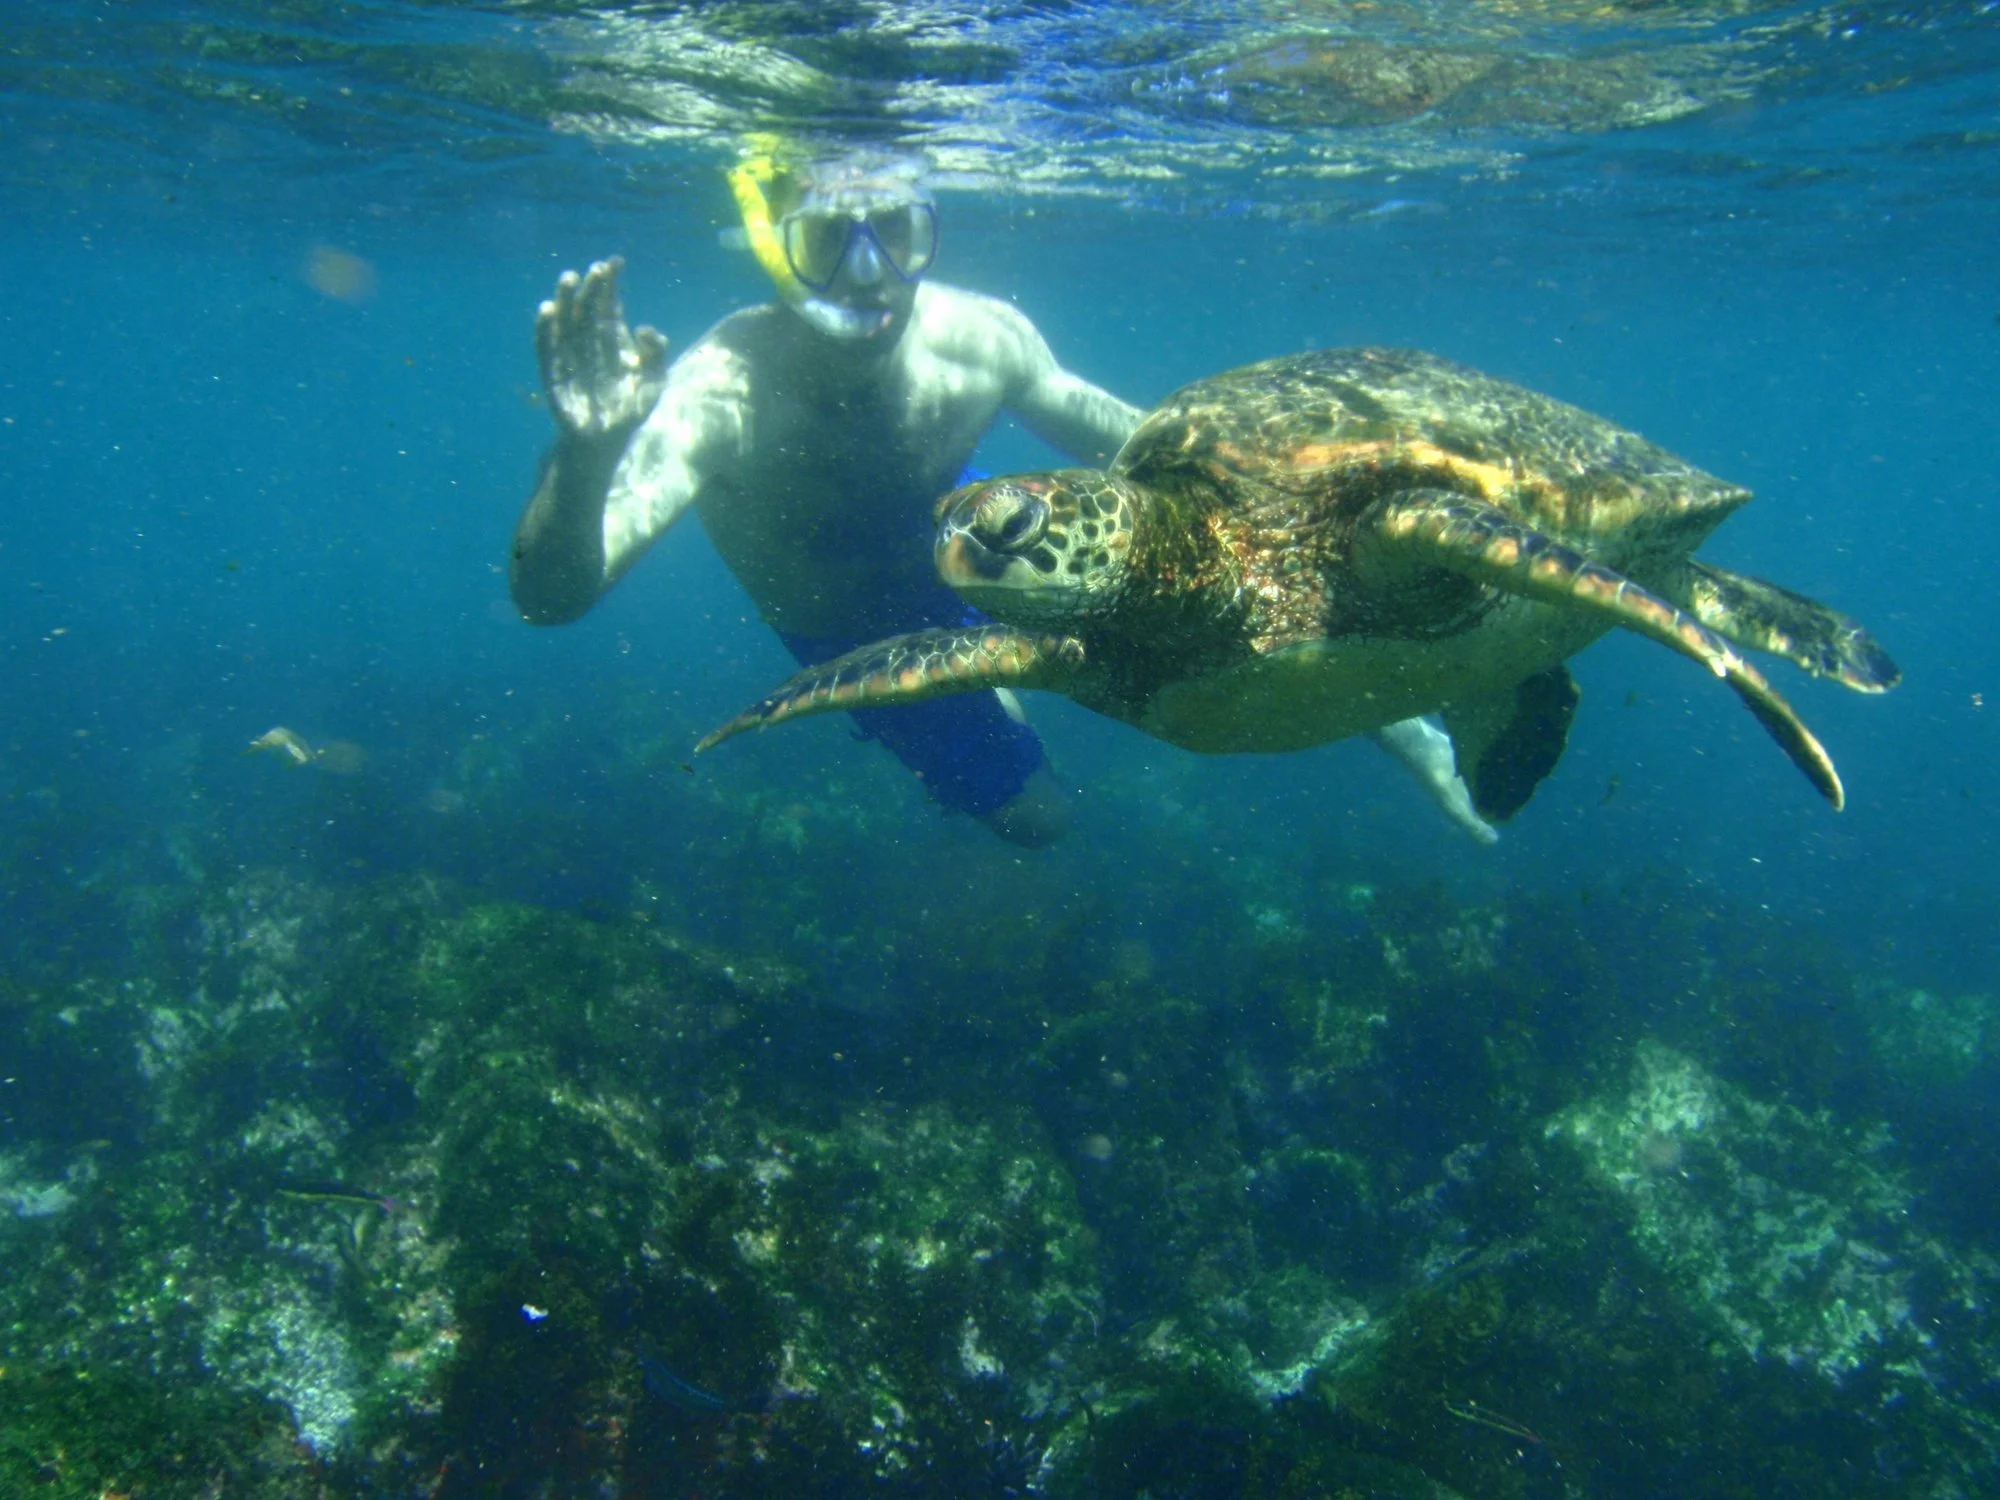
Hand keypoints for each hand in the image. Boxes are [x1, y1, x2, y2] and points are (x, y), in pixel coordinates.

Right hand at [535, 257, 667, 442]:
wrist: (606, 441)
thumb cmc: (630, 411)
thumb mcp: (653, 383)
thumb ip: (656, 355)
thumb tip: (645, 328)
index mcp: (613, 340)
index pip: (610, 305)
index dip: (611, 284)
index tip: (616, 262)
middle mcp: (589, 342)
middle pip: (588, 308)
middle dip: (591, 288)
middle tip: (595, 270)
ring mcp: (570, 355)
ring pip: (565, 321)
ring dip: (565, 299)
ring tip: (569, 278)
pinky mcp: (553, 372)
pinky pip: (546, 348)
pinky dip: (545, 329)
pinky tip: (547, 310)